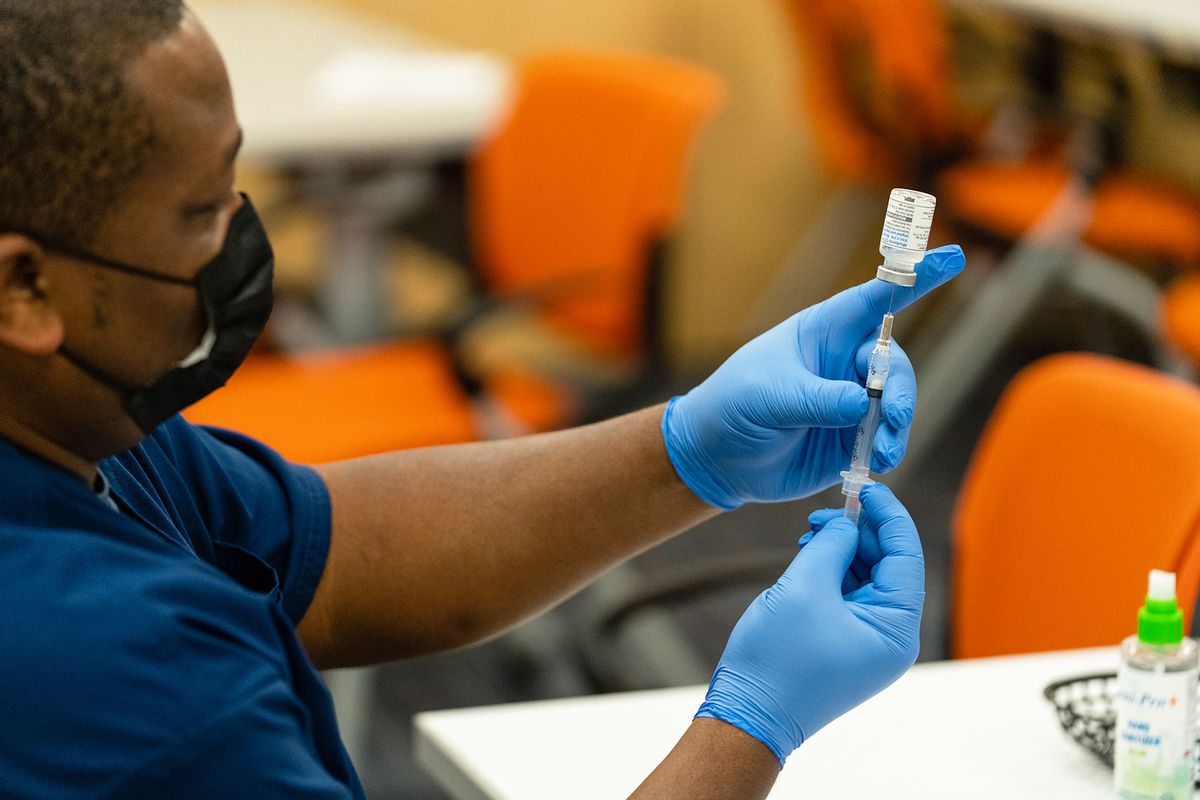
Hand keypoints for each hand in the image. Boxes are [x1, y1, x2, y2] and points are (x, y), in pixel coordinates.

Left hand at [661, 245, 964, 508]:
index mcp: (823, 331)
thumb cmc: (733, 408)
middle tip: (893, 416)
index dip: (915, 277)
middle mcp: (844, 361)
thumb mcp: (768, 397)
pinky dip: (889, 448)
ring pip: (896, 402)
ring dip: (898, 424)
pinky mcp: (852, 436)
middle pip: (894, 363)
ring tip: (885, 450)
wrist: (717, 459)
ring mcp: (851, 399)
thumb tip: (861, 405)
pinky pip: (886, 437)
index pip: (876, 299)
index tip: (952, 257)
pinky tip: (879, 461)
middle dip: (901, 389)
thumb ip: (815, 399)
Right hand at [695, 484, 924, 762]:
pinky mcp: (844, 642)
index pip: (906, 555)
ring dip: (842, 550)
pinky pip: (848, 595)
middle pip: (888, 564)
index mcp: (895, 628)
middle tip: (826, 510)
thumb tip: (846, 522)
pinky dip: (831, 570)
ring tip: (809, 535)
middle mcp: (890, 636)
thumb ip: (831, 546)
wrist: (748, 714)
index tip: (867, 486)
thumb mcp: (805, 588)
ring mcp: (867, 642)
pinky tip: (808, 556)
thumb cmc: (778, 659)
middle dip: (859, 532)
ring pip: (866, 577)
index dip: (888, 515)